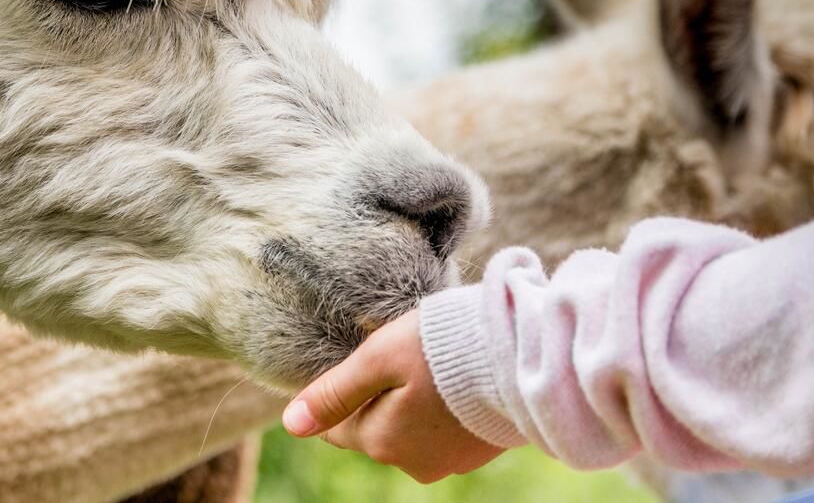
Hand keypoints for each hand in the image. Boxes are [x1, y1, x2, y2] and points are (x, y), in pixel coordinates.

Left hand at [281, 310, 505, 482]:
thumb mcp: (378, 359)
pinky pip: (439, 431)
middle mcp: (410, 464)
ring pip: (406, 430)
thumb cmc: (444, 349)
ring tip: (431, 365)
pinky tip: (453, 380)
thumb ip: (334, 393)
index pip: (337, 424)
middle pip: (372, 428)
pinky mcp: (475, 453)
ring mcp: (447, 463)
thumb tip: (290, 425)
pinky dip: (440, 407)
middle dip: (377, 395)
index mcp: (379, 441)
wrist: (522, 356)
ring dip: (409, 401)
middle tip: (401, 356)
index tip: (364, 359)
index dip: (343, 389)